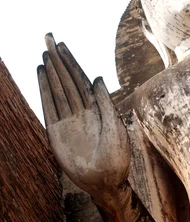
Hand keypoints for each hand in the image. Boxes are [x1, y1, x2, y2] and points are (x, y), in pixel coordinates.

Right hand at [38, 34, 130, 197]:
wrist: (106, 183)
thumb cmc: (116, 158)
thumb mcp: (115, 127)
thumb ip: (105, 103)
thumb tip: (97, 78)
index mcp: (97, 108)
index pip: (81, 79)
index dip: (72, 62)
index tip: (62, 45)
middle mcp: (81, 111)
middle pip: (67, 79)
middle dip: (58, 60)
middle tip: (48, 38)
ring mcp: (68, 121)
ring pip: (58, 90)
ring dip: (51, 72)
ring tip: (44, 54)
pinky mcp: (57, 133)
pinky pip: (49, 107)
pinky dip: (44, 91)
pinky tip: (41, 76)